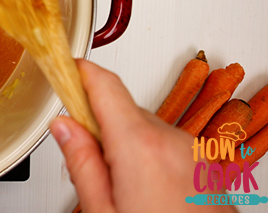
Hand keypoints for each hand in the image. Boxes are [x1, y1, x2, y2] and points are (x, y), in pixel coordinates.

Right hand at [50, 60, 236, 212]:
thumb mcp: (102, 212)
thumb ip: (81, 162)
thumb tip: (63, 127)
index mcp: (140, 146)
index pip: (103, 84)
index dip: (78, 72)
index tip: (62, 68)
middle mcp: (171, 140)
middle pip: (121, 110)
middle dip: (99, 127)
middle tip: (87, 166)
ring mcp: (193, 150)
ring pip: (144, 129)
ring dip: (126, 146)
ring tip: (123, 192)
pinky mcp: (205, 162)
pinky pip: (167, 145)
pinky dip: (150, 158)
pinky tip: (148, 194)